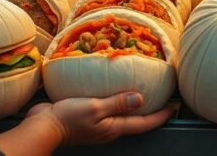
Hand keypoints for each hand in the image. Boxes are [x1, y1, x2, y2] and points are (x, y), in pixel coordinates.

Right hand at [26, 92, 173, 144]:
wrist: (42, 126)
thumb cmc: (68, 118)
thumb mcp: (95, 108)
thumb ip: (117, 103)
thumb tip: (141, 99)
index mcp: (114, 128)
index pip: (144, 123)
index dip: (161, 115)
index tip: (174, 107)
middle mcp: (109, 128)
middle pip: (136, 120)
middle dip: (151, 110)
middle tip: (163, 96)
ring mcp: (98, 123)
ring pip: (122, 114)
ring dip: (134, 104)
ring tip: (143, 89)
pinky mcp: (87, 116)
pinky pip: (108, 108)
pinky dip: (117, 99)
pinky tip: (115, 88)